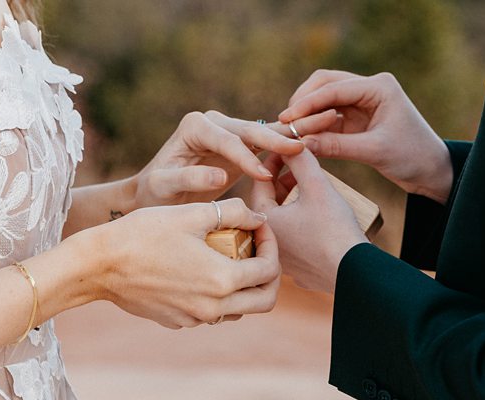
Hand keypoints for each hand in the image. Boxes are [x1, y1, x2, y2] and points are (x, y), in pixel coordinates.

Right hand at [71, 198, 280, 327]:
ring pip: (239, 310)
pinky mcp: (177, 322)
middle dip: (269, 275)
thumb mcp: (190, 214)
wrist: (98, 265)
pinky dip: (217, 295)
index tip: (261, 228)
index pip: (269, 270)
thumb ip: (233, 212)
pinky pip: (211, 313)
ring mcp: (194, 319)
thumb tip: (259, 217)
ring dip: (244, 287)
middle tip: (258, 251)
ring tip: (230, 258)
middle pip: (264, 301)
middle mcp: (212, 307)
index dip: (272, 245)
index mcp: (222, 280)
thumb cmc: (142, 234)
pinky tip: (201, 270)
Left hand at [127, 111, 311, 209]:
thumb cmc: (155, 193)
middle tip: (303, 147)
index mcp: (196, 127)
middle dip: (278, 138)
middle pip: (251, 130)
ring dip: (296, 131)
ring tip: (329, 121)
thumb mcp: (164, 188)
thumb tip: (220, 176)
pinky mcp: (243, 144)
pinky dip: (293, 142)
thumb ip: (189, 180)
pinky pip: (271, 143)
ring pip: (266, 132)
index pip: (226, 141)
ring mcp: (231, 130)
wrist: (156, 193)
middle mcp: (215, 122)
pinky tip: (321, 134)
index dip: (245, 158)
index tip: (262, 176)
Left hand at [250, 151, 365, 292]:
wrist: (355, 272)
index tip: (284, 150)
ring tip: (308, 190)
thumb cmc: (334, 230)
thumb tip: (291, 143)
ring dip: (291, 204)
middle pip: (270, 204)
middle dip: (282, 183)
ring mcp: (284, 261)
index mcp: (266, 223)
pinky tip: (317, 219)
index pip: (260, 184)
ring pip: (282, 224)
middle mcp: (269, 244)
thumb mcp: (317, 186)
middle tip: (296, 168)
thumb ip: (301, 160)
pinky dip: (302, 227)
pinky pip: (295, 243)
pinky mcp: (300, 271)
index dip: (272, 162)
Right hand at [278, 70, 453, 203]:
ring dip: (307, 113)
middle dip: (303, 102)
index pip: (334, 88)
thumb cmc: (412, 157)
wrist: (432, 171)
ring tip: (288, 131)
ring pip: (324, 99)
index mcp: (379, 87)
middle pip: (325, 84)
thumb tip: (300, 144)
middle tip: (283, 123)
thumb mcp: (374, 152)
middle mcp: (370, 88)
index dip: (307, 103)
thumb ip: (337, 146)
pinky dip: (315, 124)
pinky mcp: (358, 117)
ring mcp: (363, 101)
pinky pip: (329, 115)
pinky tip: (301, 137)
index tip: (286, 119)